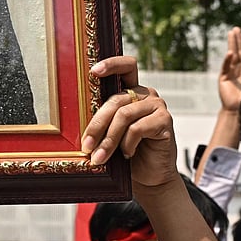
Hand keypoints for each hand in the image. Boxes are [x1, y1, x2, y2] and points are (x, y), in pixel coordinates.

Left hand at [83, 56, 177, 189]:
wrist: (149, 176)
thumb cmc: (125, 154)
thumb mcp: (109, 134)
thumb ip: (102, 120)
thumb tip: (75, 119)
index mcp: (131, 92)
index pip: (125, 67)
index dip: (111, 64)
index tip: (93, 71)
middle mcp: (145, 94)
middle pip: (115, 100)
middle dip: (97, 125)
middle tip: (86, 146)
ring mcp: (157, 106)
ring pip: (124, 115)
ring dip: (109, 140)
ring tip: (100, 158)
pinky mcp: (165, 120)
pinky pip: (137, 128)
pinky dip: (128, 144)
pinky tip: (127, 154)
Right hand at [216, 27, 240, 111]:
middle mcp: (238, 70)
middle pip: (238, 52)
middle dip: (237, 41)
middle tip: (236, 29)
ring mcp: (230, 73)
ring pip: (232, 56)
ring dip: (232, 44)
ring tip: (231, 33)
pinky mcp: (223, 78)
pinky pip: (226, 67)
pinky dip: (228, 60)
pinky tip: (230, 53)